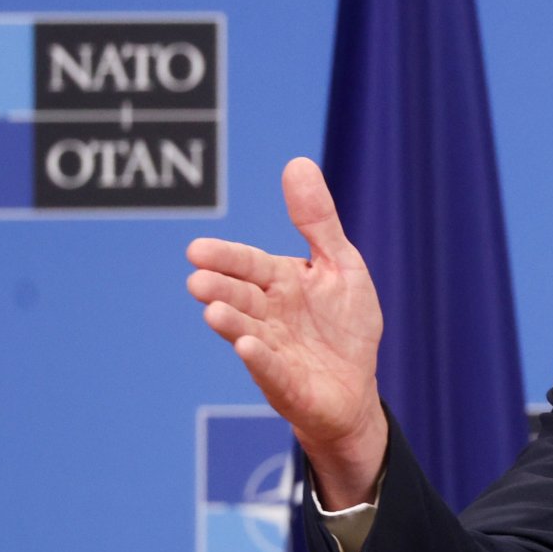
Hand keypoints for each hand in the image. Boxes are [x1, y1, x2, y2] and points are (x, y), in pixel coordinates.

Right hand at [187, 157, 386, 505]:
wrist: (356, 388)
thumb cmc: (344, 325)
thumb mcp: (340, 264)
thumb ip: (318, 220)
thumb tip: (297, 163)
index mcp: (280, 283)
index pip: (249, 264)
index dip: (225, 258)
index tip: (196, 251)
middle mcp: (269, 315)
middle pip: (241, 297)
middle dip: (220, 289)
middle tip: (198, 280)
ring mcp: (275, 351)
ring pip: (247, 332)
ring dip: (231, 323)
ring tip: (212, 311)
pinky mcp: (287, 384)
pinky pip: (271, 370)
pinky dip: (259, 359)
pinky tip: (246, 348)